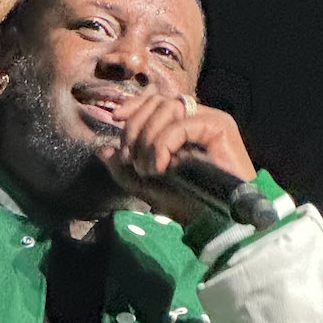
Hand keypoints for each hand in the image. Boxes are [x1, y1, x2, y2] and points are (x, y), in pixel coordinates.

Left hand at [95, 90, 256, 225]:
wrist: (218, 220)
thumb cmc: (189, 205)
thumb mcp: (148, 188)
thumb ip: (124, 170)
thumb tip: (102, 150)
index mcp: (182, 127)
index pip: (154, 102)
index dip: (133, 106)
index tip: (115, 119)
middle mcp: (197, 118)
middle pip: (157, 101)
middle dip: (135, 129)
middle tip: (131, 160)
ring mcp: (210, 120)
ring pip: (168, 108)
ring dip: (149, 139)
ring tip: (150, 169)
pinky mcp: (220, 126)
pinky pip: (180, 125)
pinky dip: (163, 144)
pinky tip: (163, 166)